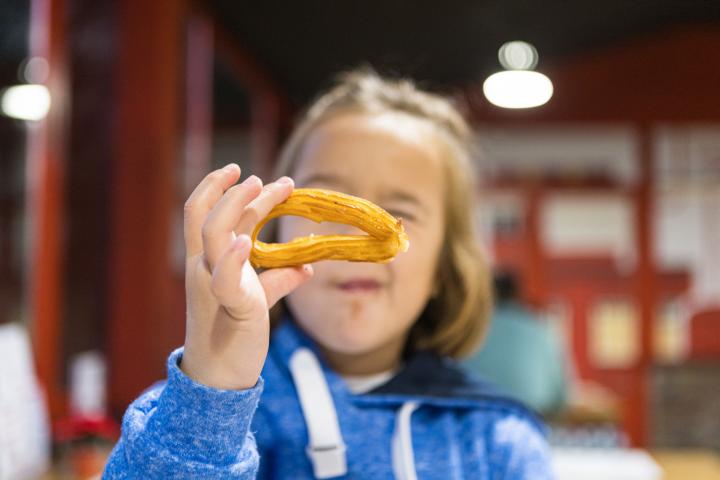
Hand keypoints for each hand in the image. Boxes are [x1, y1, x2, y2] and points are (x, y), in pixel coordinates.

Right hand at [180, 164, 312, 389]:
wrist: (220, 376)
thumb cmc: (234, 333)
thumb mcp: (256, 298)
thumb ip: (277, 279)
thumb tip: (307, 267)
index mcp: (206, 262)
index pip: (202, 214)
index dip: (216, 188)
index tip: (241, 170)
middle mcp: (203, 268)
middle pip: (207, 216)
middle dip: (232, 191)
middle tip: (261, 176)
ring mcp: (212, 285)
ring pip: (213, 235)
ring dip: (236, 207)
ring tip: (259, 186)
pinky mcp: (230, 306)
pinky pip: (225, 278)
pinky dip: (234, 258)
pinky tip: (246, 241)